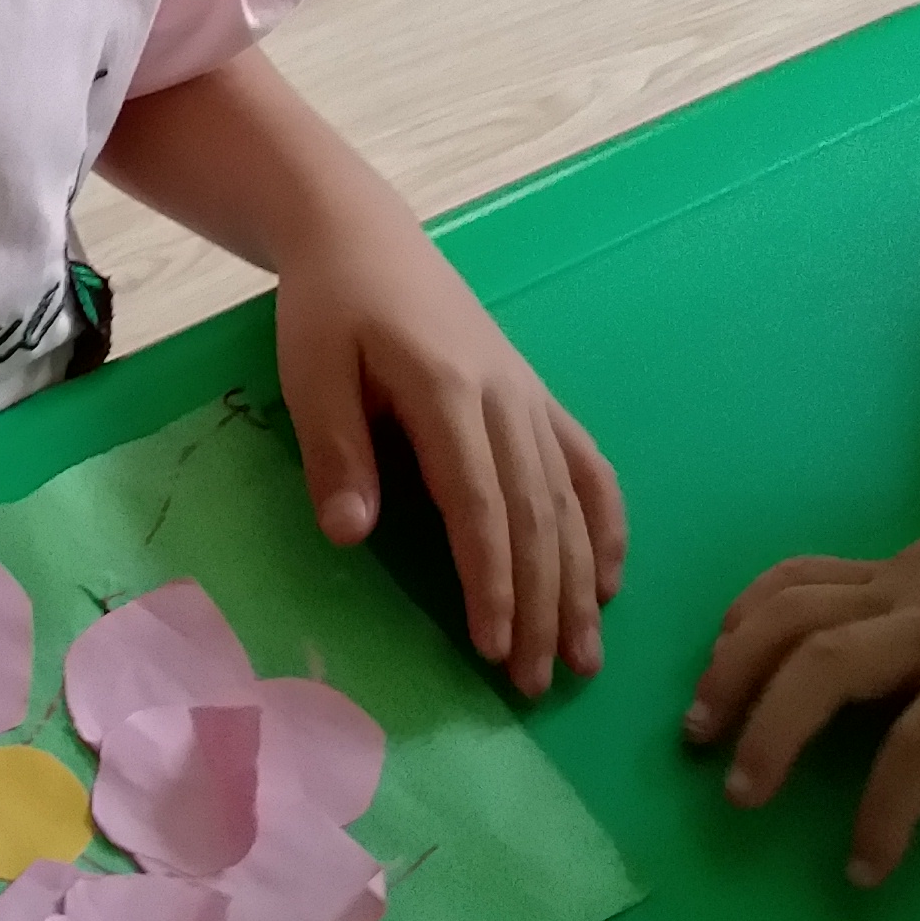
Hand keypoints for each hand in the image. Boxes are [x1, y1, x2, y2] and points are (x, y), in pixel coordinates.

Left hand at [274, 210, 627, 699]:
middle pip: (535, 516)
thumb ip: (335, 453)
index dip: (491, 581)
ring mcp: (529, 397)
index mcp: (447, 392)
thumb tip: (351, 537)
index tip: (494, 648)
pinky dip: (604, 524)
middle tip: (536, 684)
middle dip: (540, 605)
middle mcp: (505, 399)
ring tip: (584, 658)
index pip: (480, 505)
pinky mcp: (535, 396)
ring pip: (567, 500)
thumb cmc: (328, 308)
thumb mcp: (310, 373)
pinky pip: (585, 464)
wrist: (362, 236)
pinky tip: (609, 580)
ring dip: (578, 583)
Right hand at [684, 459, 919, 884]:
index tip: (863, 869)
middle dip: (774, 733)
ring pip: (796, 612)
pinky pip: (799, 577)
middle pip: (831, 665)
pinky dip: (749, 612)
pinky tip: (720, 656)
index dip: (887, 812)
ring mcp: (899, 582)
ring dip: (737, 668)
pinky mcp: (879, 563)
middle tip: (741, 795)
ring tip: (701, 730)